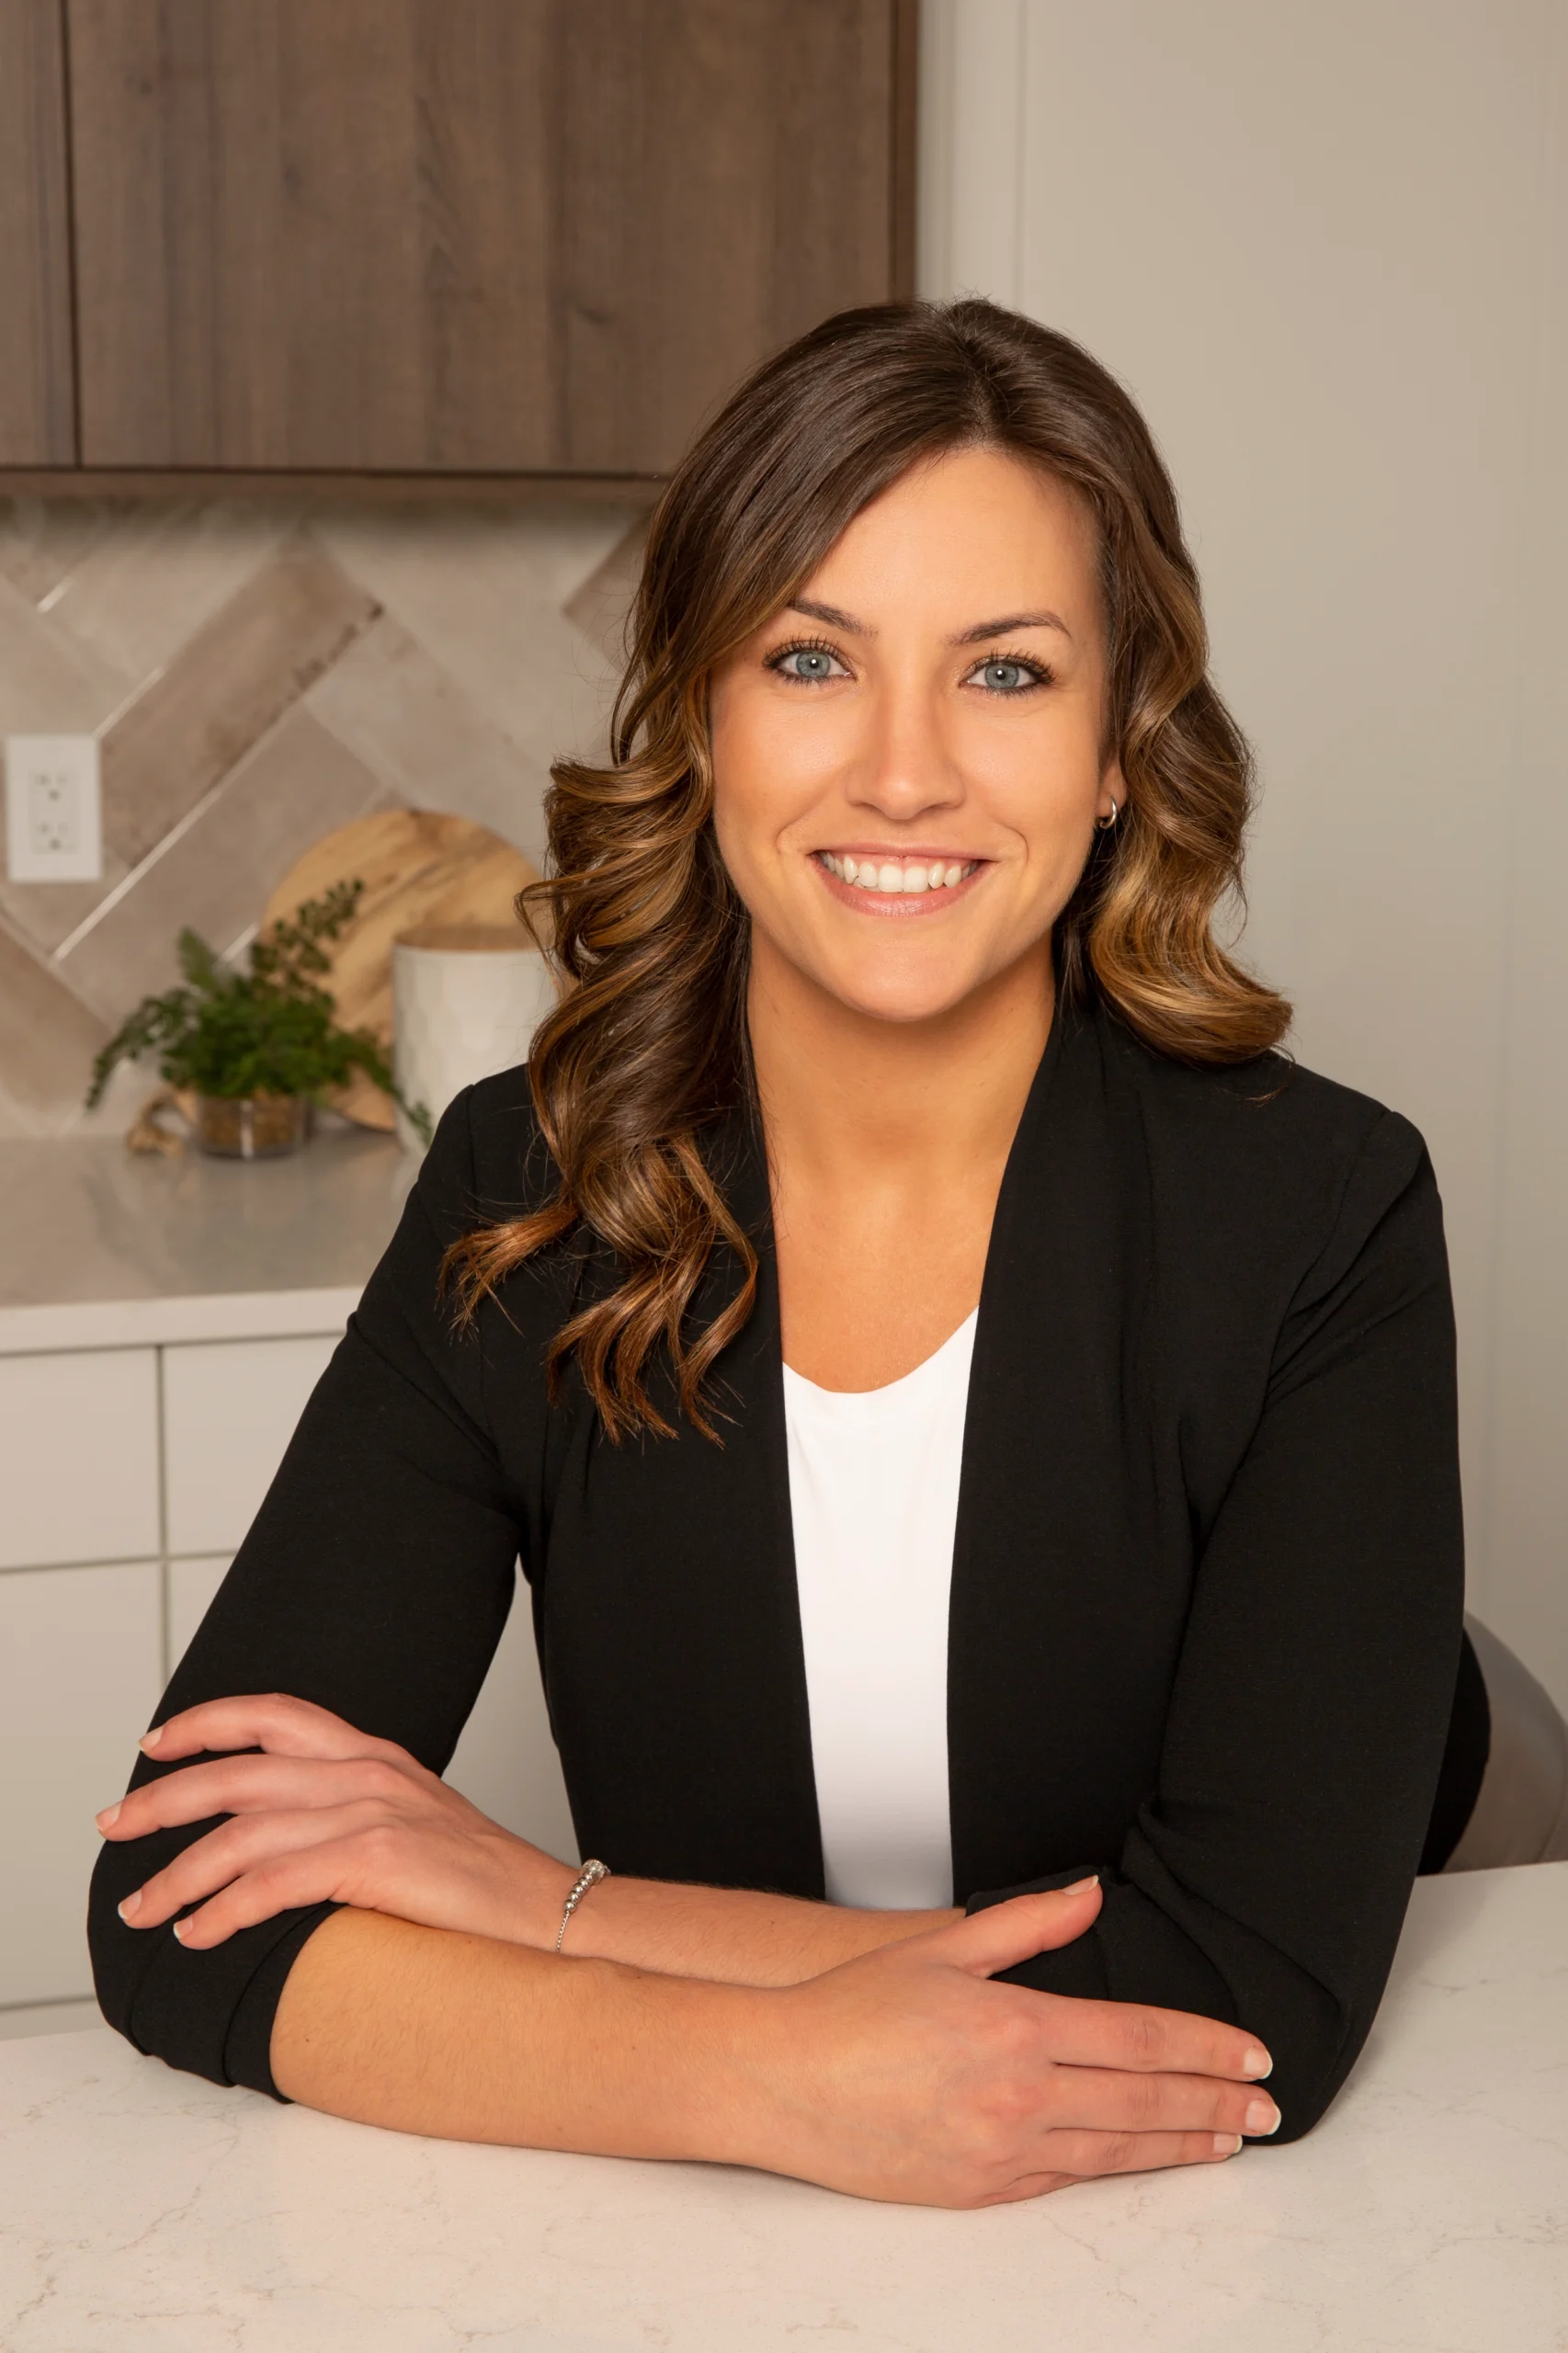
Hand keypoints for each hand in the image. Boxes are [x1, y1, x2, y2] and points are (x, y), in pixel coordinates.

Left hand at [96, 1694, 575, 1950]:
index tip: (156, 1744)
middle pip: (237, 1772)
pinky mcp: (374, 1858)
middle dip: (161, 1798)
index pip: (274, 1715)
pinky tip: (197, 1933)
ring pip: (240, 1834)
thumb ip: (350, 1815)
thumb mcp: (412, 1825)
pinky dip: (221, 1911)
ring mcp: (371, 1810)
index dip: (208, 1722)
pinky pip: (270, 1883)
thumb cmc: (481, 1886)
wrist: (548, 1915)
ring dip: (176, 1875)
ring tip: (142, 1908)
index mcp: (374, 1754)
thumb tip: (276, 1845)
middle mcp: (366, 1770)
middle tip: (113, 1826)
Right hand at [734, 1879, 1279, 2206]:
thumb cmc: (851, 2012)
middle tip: (1268, 2105)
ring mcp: (1003, 2149)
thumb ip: (1028, 1923)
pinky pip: (1066, 2178)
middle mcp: (1019, 2093)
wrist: (782, 2081)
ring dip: (1183, 2143)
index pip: (1139, 2038)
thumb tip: (1090, 1895)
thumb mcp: (942, 1947)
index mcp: (1017, 2025)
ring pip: (1118, 2150)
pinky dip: (1117, 2168)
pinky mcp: (982, 2189)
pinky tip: (1145, 2160)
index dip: (1205, 2047)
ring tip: (1230, 2138)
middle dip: (1216, 2101)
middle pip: (1145, 2100)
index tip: (1251, 2052)